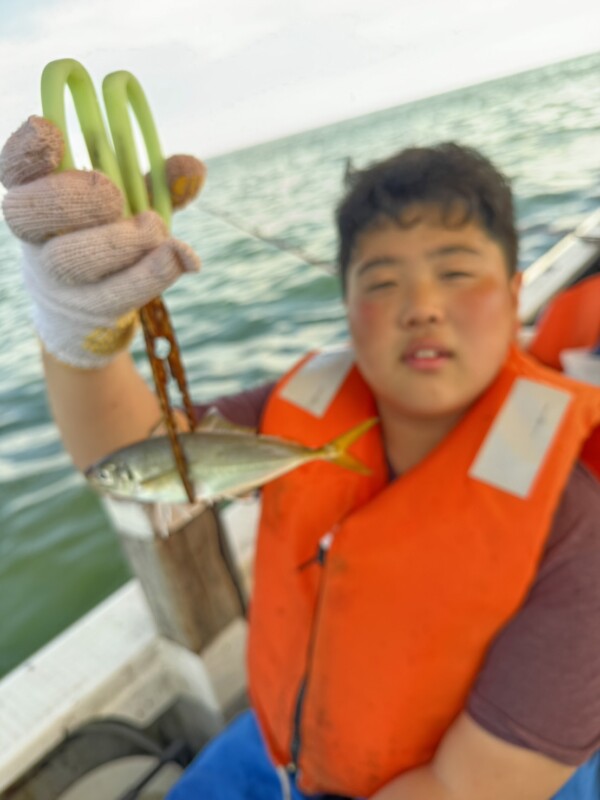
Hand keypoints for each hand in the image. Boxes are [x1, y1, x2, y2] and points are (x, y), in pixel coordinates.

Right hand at [0, 116, 204, 367]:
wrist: (90, 307)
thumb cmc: (109, 236)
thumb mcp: (132, 202)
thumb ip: (158, 182)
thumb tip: (193, 167)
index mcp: (35, 195)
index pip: (15, 169)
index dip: (27, 152)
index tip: (50, 130)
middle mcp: (36, 237)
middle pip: (30, 214)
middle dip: (73, 198)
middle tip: (114, 195)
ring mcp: (59, 278)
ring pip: (69, 259)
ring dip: (117, 240)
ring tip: (155, 227)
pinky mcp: (92, 309)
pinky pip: (117, 293)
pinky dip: (154, 272)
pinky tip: (180, 256)